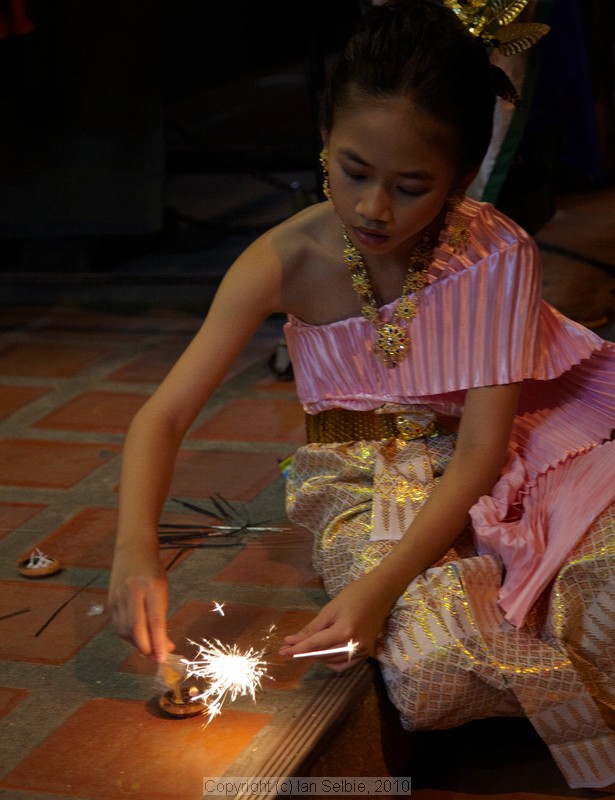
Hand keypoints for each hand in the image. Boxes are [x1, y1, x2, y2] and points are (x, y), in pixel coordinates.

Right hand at [108, 548, 173, 662]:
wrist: (132, 551)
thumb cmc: (153, 572)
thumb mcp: (162, 590)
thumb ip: (161, 617)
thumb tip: (165, 647)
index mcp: (151, 587)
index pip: (155, 621)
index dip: (158, 642)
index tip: (163, 659)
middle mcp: (132, 592)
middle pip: (136, 629)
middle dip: (146, 648)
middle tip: (157, 658)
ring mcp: (118, 597)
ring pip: (125, 631)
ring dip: (138, 644)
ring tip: (151, 647)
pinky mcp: (110, 603)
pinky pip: (119, 627)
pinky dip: (129, 637)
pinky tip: (139, 638)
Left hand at [279, 571, 391, 671]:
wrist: (382, 592)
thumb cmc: (354, 594)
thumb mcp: (330, 609)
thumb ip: (312, 628)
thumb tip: (291, 641)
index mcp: (344, 631)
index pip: (315, 645)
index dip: (297, 649)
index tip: (282, 652)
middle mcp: (354, 645)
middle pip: (323, 655)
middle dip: (306, 652)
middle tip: (292, 646)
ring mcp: (363, 651)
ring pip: (333, 663)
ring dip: (319, 656)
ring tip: (309, 645)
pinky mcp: (367, 653)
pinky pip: (345, 664)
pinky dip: (332, 661)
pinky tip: (326, 651)